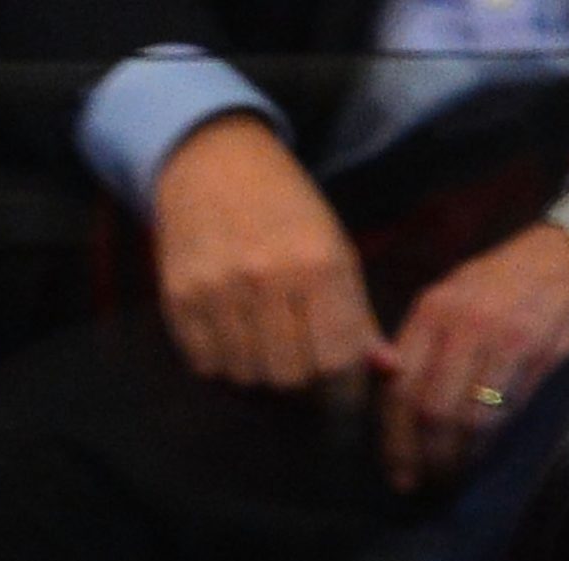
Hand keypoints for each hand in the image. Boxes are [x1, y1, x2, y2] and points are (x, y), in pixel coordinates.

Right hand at [151, 114, 383, 387]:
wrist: (214, 163)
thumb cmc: (290, 214)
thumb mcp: (337, 253)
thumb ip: (360, 318)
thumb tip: (389, 372)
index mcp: (319, 265)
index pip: (337, 362)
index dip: (344, 388)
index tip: (342, 389)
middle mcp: (266, 277)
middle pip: (290, 378)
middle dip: (302, 387)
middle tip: (302, 371)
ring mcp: (217, 286)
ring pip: (246, 377)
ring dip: (260, 378)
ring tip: (267, 352)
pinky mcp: (179, 294)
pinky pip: (206, 365)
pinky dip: (223, 366)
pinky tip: (235, 341)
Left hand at [371, 221, 568, 493]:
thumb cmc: (519, 276)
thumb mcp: (462, 292)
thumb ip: (429, 338)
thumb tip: (397, 395)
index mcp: (436, 309)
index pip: (400, 385)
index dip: (394, 439)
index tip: (399, 473)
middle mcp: (466, 323)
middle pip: (431, 410)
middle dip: (426, 459)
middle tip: (429, 489)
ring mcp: (508, 340)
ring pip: (471, 418)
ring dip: (463, 461)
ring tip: (460, 482)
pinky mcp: (548, 356)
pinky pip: (514, 413)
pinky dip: (500, 446)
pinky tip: (495, 462)